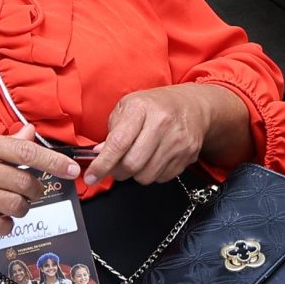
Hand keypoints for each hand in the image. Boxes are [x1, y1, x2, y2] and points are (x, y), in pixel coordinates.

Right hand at [0, 124, 76, 238]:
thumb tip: (28, 135)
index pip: (25, 151)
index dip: (54, 161)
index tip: (72, 168)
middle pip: (24, 183)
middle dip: (36, 189)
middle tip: (31, 188)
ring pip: (14, 206)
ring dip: (22, 207)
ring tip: (15, 203)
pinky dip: (6, 225)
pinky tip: (1, 219)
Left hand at [85, 87, 235, 186]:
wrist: (193, 105)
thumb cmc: (155, 106)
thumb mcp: (128, 107)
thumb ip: (112, 131)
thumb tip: (100, 155)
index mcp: (142, 109)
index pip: (118, 143)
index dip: (102, 164)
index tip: (91, 176)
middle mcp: (162, 124)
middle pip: (132, 164)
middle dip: (118, 172)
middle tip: (115, 167)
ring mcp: (178, 141)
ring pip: (147, 175)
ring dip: (136, 174)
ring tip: (138, 159)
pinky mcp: (188, 154)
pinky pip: (162, 178)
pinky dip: (154, 174)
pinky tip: (155, 159)